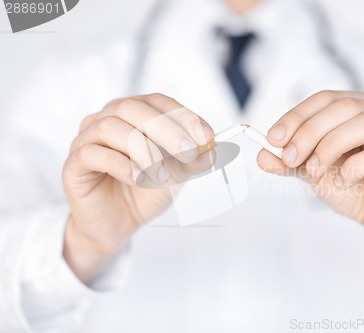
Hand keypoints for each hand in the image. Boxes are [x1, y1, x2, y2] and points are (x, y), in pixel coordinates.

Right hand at [62, 93, 213, 281]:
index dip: (183, 116)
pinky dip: (121, 165)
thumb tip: (213, 149)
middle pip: (133, 109)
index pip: (158, 102)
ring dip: (144, 150)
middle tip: (189, 151)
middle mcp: (108, 119)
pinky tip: (138, 179)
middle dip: (166, 130)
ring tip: (161, 175)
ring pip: (112, 128)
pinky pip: (93, 154)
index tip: (207, 136)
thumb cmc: (145, 191)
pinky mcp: (74, 163)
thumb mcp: (177, 173)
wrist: (119, 223)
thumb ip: (193, 160)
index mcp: (134, 114)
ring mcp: (87, 138)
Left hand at [257, 91, 363, 266]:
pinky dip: (355, 167)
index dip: (297, 116)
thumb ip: (290, 163)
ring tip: (313, 170)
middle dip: (310, 131)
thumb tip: (261, 154)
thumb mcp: (314, 172)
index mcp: (360, 108)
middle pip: (344, 107)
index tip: (273, 138)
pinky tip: (342, 182)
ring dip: (332, 145)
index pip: (326, 98)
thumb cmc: (353, 187)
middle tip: (290, 157)